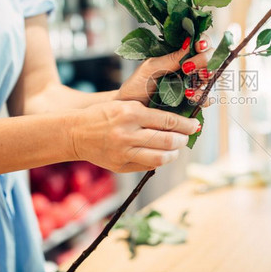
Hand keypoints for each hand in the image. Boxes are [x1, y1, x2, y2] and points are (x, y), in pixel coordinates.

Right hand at [67, 100, 199, 171]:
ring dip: (173, 154)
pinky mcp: (120, 166)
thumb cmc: (103, 115)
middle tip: (186, 137)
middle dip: (182, 140)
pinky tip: (160, 155)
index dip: (186, 124)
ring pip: (160, 158)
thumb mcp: (125, 105)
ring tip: (175, 149)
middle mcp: (127, 133)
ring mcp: (123, 152)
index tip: (195, 125)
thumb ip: (148, 113)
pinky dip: (158, 161)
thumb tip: (177, 123)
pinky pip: (147, 166)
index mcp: (131, 113)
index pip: (168, 121)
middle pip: (167, 141)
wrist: (75, 133)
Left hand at [117, 35, 213, 105]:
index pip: (199, 43)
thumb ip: (170, 58)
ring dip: (205, 80)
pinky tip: (189, 97)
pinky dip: (202, 97)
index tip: (198, 47)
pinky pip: (206, 98)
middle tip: (188, 68)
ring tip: (188, 86)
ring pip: (211, 78)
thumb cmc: (137, 86)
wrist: (131, 110)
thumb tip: (190, 44)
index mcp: (179, 55)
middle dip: (205, 61)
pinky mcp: (193, 102)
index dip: (203, 42)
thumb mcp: (150, 68)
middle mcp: (190, 68)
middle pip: (211, 58)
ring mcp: (193, 85)